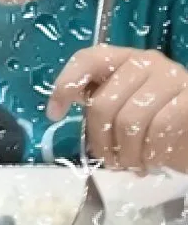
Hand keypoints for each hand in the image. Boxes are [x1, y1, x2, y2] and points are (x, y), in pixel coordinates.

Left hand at [47, 46, 187, 172]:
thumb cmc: (158, 123)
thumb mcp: (125, 108)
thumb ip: (101, 102)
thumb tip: (58, 110)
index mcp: (125, 59)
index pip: (89, 59)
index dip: (66, 84)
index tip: (54, 114)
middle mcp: (148, 62)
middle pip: (104, 103)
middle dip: (101, 141)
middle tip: (109, 161)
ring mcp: (171, 79)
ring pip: (129, 120)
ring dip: (126, 153)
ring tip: (131, 165)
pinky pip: (158, 129)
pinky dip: (150, 153)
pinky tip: (151, 161)